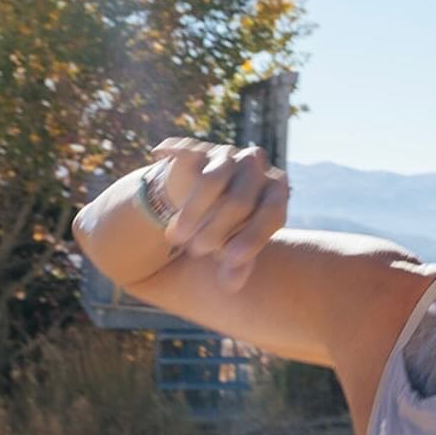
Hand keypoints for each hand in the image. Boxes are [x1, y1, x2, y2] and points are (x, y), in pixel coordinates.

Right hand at [150, 137, 288, 291]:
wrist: (199, 198)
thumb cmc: (225, 228)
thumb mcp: (234, 247)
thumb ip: (237, 263)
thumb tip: (231, 285)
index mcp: (276, 191)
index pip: (273, 213)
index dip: (253, 239)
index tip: (229, 262)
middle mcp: (257, 168)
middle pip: (239, 201)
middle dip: (215, 232)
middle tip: (196, 252)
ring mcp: (229, 155)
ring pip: (213, 181)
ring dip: (192, 213)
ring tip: (176, 239)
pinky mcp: (201, 149)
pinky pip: (187, 151)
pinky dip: (174, 153)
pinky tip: (158, 155)